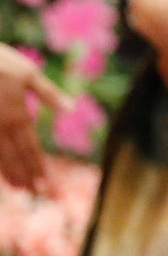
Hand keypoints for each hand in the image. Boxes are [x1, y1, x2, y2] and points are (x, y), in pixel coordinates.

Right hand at [0, 45, 69, 191]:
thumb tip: (71, 108)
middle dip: (26, 176)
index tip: (45, 183)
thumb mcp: (29, 73)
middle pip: (15, 158)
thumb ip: (49, 94)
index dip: (38, 166)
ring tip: (19, 188)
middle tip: (36, 193)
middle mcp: (1, 127)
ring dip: (9, 174)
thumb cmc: (1, 62)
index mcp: (18, 115)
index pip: (31, 148)